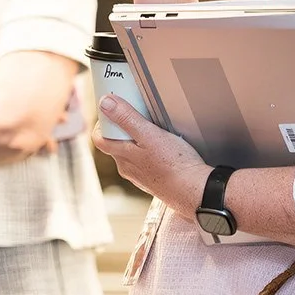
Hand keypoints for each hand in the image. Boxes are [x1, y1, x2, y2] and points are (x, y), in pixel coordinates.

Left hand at [93, 94, 209, 217]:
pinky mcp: (154, 180)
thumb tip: (104, 104)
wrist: (195, 191)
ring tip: (152, 128)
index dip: (102, 123)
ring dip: (137, 140)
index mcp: (122, 156)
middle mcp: (127, 168)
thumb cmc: (174, 165)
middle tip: (135, 114)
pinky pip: (145, 162)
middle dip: (122, 128)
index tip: (112, 109)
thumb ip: (126, 118)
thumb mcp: (149, 134)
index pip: (99, 138)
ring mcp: (140, 176)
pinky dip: (149, 152)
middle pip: (115, 144)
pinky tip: (164, 148)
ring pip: (131, 153)